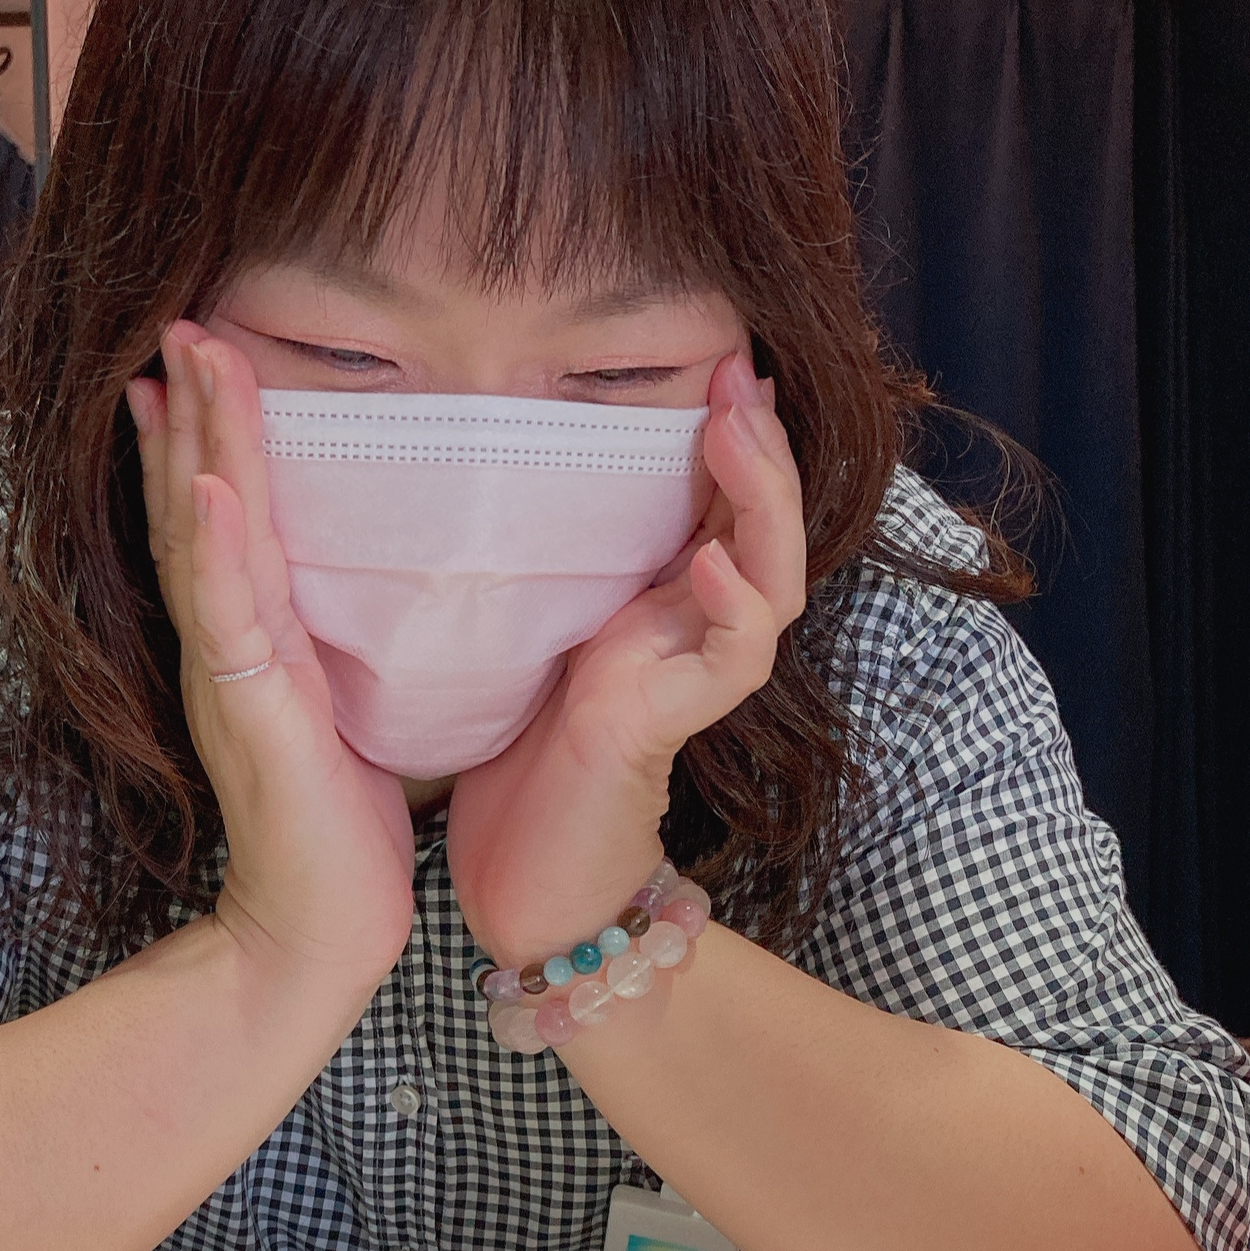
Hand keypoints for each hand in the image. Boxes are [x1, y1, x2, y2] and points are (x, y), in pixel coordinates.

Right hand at [128, 326, 415, 986]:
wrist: (317, 932)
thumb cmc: (338, 839)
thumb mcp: (343, 721)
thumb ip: (335, 657)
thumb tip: (365, 603)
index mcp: (254, 647)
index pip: (220, 526)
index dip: (202, 443)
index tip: (197, 364)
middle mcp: (229, 650)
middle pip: (197, 509)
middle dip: (191, 412)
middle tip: (181, 320)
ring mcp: (232, 677)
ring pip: (204, 540)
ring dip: (194, 446)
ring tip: (187, 360)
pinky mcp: (251, 713)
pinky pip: (227, 615)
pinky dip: (212, 547)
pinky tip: (202, 486)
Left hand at [447, 349, 805, 969]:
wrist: (526, 893)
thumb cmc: (513, 775)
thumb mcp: (519, 645)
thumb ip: (535, 576)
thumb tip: (480, 484)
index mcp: (649, 610)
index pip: (713, 504)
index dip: (723, 435)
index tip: (712, 358)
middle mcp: (682, 637)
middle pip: (759, 524)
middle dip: (758, 446)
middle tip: (738, 370)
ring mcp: (685, 682)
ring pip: (770, 577)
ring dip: (760, 503)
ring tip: (735, 433)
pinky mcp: (666, 730)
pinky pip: (733, 659)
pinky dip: (730, 608)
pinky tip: (703, 565)